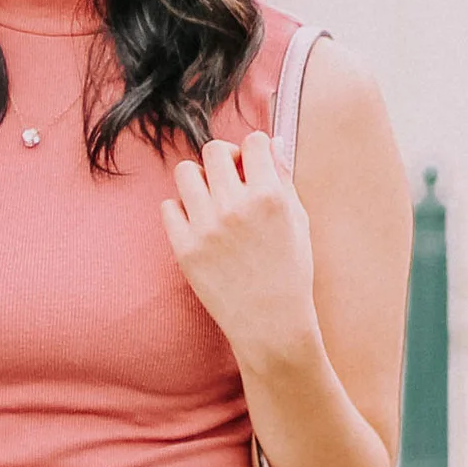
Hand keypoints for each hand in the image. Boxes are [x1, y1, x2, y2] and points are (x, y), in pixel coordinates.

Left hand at [160, 130, 317, 364]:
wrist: (270, 324)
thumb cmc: (290, 273)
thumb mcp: (299, 222)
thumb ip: (283, 179)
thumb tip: (268, 143)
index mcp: (269, 197)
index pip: (253, 142)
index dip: (254, 149)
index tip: (253, 163)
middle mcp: (235, 207)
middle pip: (214, 150)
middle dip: (225, 159)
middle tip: (230, 179)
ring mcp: (206, 228)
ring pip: (186, 172)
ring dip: (200, 179)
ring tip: (211, 199)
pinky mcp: (184, 249)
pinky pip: (168, 207)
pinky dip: (182, 210)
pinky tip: (198, 224)